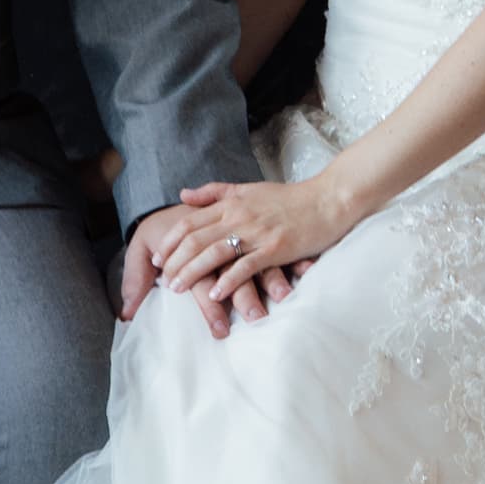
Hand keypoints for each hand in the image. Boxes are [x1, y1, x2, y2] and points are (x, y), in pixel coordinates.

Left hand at [158, 173, 348, 304]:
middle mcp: (239, 216)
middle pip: (196, 239)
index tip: (156, 257)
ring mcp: (256, 233)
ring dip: (192, 272)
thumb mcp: (248, 189)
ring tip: (176, 288)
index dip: (169, 241)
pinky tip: (214, 295)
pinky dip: (227, 281)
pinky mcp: (275, 249)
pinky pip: (245, 267)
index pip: (189, 222)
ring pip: (214, 253)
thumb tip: (182, 194)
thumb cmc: (289, 198)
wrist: (327, 200)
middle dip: (174, 261)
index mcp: (231, 203)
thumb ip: (214, 192)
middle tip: (162, 279)